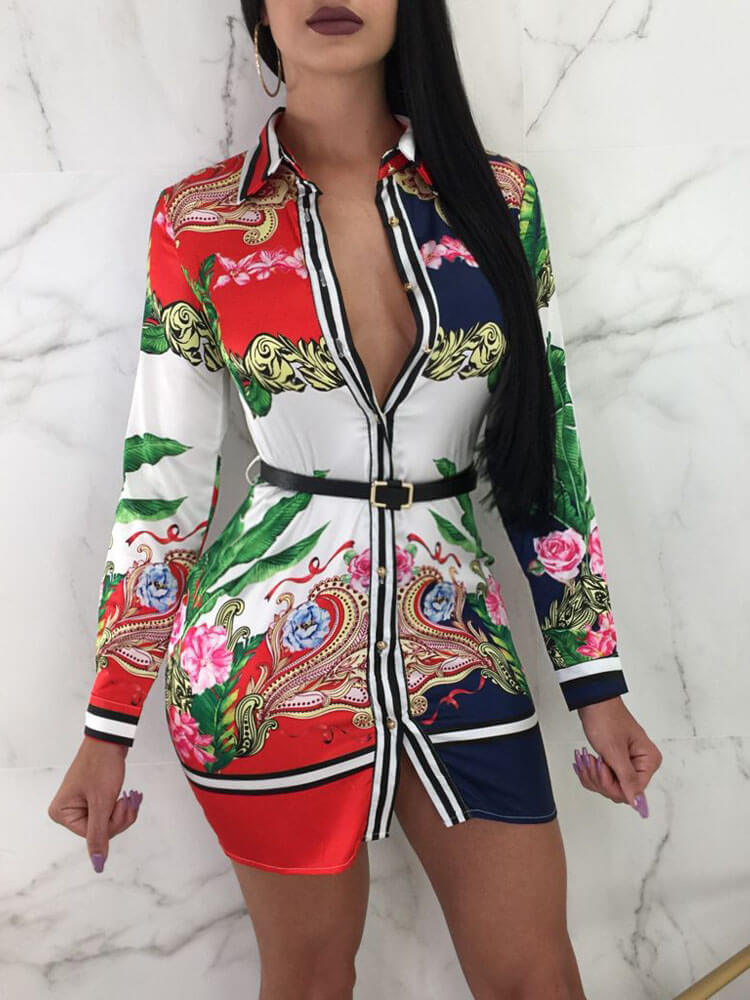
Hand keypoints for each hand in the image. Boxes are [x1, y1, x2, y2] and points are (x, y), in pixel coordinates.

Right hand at [47, 735, 142, 871]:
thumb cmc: (101, 765)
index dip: (112, 824)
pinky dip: (122, 806)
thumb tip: (98, 864)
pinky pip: (110, 813)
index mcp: (62, 813)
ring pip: (108, 823)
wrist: (110, 739)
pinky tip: (129, 795)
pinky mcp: (93, 799)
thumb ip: (99, 835)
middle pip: (101, 830)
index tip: (121, 804)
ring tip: (130, 795)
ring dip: (124, 811)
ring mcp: (80, 805)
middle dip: (120, 817)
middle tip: (128, 798)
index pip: (92, 836)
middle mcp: (67, 811)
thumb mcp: (101, 802)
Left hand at [572, 696, 661, 816]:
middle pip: (620, 791)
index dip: (613, 785)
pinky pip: (602, 779)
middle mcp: (641, 764)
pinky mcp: (615, 762)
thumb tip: (638, 804)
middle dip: (600, 779)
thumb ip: (627, 780)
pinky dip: (590, 772)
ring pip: (608, 787)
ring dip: (593, 775)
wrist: (592, 701)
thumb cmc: (605, 718)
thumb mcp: (615, 751)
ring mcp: (627, 763)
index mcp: (649, 760)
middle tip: (594, 760)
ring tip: (589, 758)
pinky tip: (587, 759)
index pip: (633, 791)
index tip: (602, 768)